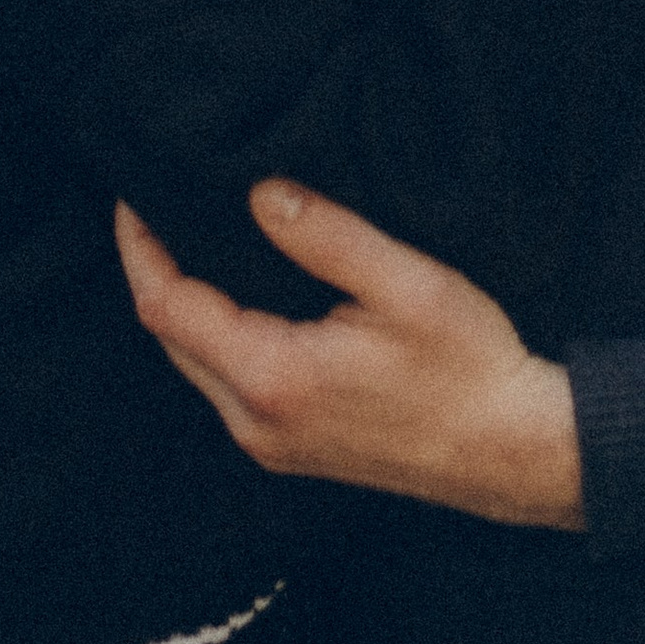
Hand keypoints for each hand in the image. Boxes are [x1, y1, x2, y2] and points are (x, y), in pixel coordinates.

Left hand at [114, 185, 584, 528]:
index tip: (133, 193)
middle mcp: (258, 422)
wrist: (511, 451)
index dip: (140, 247)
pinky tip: (240, 291)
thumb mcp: (403, 284)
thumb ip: (325, 236)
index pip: (167, 308)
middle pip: (170, 339)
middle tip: (157, 202)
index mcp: (274, 377)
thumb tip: (258, 193)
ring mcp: (273, 443)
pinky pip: (227, 384)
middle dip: (155, 269)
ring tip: (193, 234)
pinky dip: (216, 334)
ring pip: (196, 365)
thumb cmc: (467, 365)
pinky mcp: (294, 449)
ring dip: (185, 303)